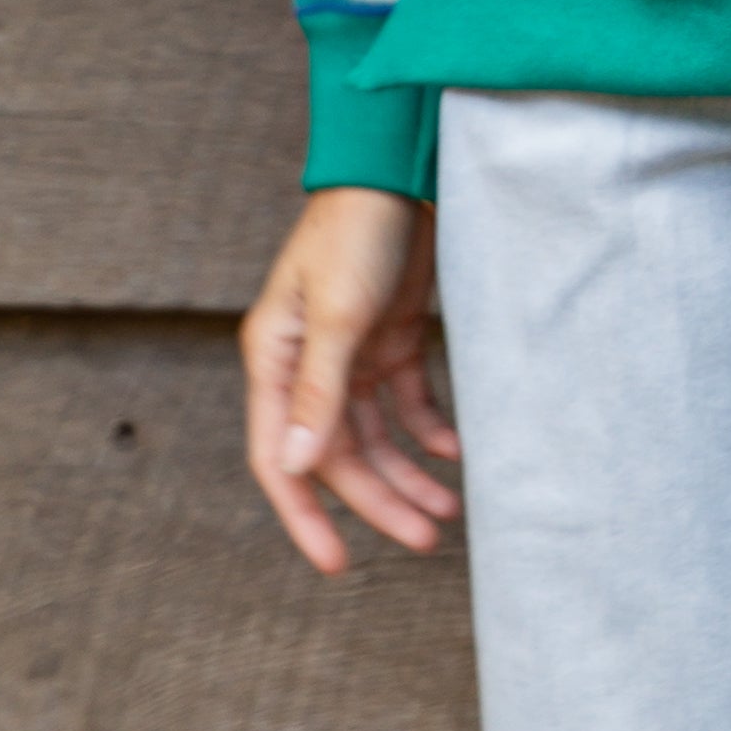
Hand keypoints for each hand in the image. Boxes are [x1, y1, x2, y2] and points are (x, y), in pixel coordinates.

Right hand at [241, 186, 461, 575]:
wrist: (398, 166)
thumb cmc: (356, 230)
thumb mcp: (338, 314)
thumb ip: (320, 392)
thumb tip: (297, 468)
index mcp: (275, 362)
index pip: (281, 459)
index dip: (306, 517)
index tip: (338, 564)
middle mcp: (306, 366)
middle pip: (338, 455)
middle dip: (379, 501)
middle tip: (425, 540)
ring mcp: (349, 354)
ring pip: (376, 436)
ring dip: (408, 474)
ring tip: (449, 512)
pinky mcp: (389, 338)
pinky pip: (407, 401)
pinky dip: (429, 429)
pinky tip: (456, 454)